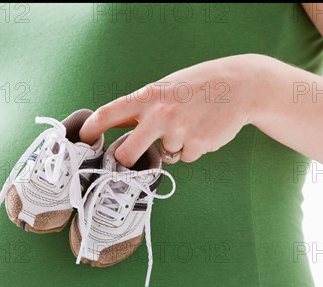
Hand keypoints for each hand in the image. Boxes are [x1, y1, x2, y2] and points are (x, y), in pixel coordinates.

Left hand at [79, 54, 259, 165]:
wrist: (239, 86)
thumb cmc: (199, 87)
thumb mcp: (168, 88)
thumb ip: (145, 108)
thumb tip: (120, 130)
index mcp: (149, 96)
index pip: (110, 113)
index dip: (92, 128)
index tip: (82, 138)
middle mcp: (160, 114)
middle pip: (128, 153)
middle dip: (125, 162)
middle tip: (128, 163)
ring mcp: (178, 132)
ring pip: (164, 155)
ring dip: (174, 147)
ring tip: (191, 125)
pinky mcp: (197, 146)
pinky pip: (185, 157)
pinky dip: (192, 149)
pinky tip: (203, 130)